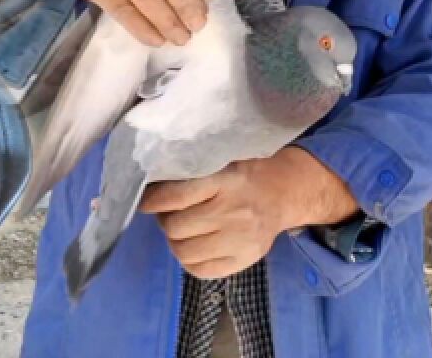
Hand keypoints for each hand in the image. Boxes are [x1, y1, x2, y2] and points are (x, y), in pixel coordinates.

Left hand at [139, 147, 358, 279]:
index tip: (147, 201)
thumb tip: (149, 184)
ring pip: (184, 252)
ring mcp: (241, 240)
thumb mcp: (220, 160)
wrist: (284, 193)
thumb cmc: (245, 172)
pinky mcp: (245, 260)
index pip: (175, 196)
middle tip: (170, 214)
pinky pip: (201, 271)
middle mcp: (233, 212)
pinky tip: (195, 245)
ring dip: (175, 241)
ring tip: (182, 230)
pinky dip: (190, 260)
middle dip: (165, 220)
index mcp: (225, 181)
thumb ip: (190, 170)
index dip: (153, 201)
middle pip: (175, 227)